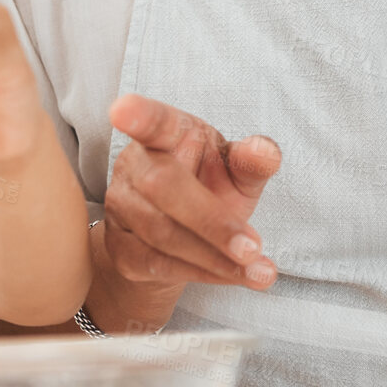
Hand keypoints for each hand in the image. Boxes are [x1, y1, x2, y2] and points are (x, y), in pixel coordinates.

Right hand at [98, 95, 281, 310]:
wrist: (180, 240)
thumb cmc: (210, 189)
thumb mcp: (237, 173)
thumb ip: (252, 162)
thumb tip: (266, 152)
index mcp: (167, 136)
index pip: (152, 122)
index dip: (138, 115)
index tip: (122, 110)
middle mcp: (135, 166)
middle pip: (161, 186)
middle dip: (210, 221)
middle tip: (253, 246)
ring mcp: (121, 206)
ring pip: (161, 232)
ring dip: (214, 256)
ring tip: (258, 270)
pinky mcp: (120, 247)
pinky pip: (158, 264)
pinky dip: (202, 273)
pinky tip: (233, 277)